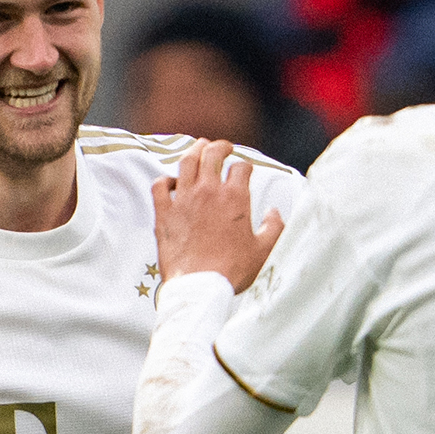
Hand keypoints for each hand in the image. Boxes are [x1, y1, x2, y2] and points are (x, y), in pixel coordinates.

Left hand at [151, 140, 284, 292]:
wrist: (200, 287)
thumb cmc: (233, 271)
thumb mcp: (264, 250)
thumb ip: (274, 227)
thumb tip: (274, 213)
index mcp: (235, 197)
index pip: (241, 167)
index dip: (245, 166)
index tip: (245, 171)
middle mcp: (208, 192)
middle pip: (212, 154)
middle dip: (220, 146)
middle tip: (224, 147)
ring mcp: (183, 200)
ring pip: (186, 162)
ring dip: (194, 151)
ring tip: (199, 149)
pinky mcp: (164, 213)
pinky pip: (160, 185)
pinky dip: (165, 180)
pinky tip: (171, 182)